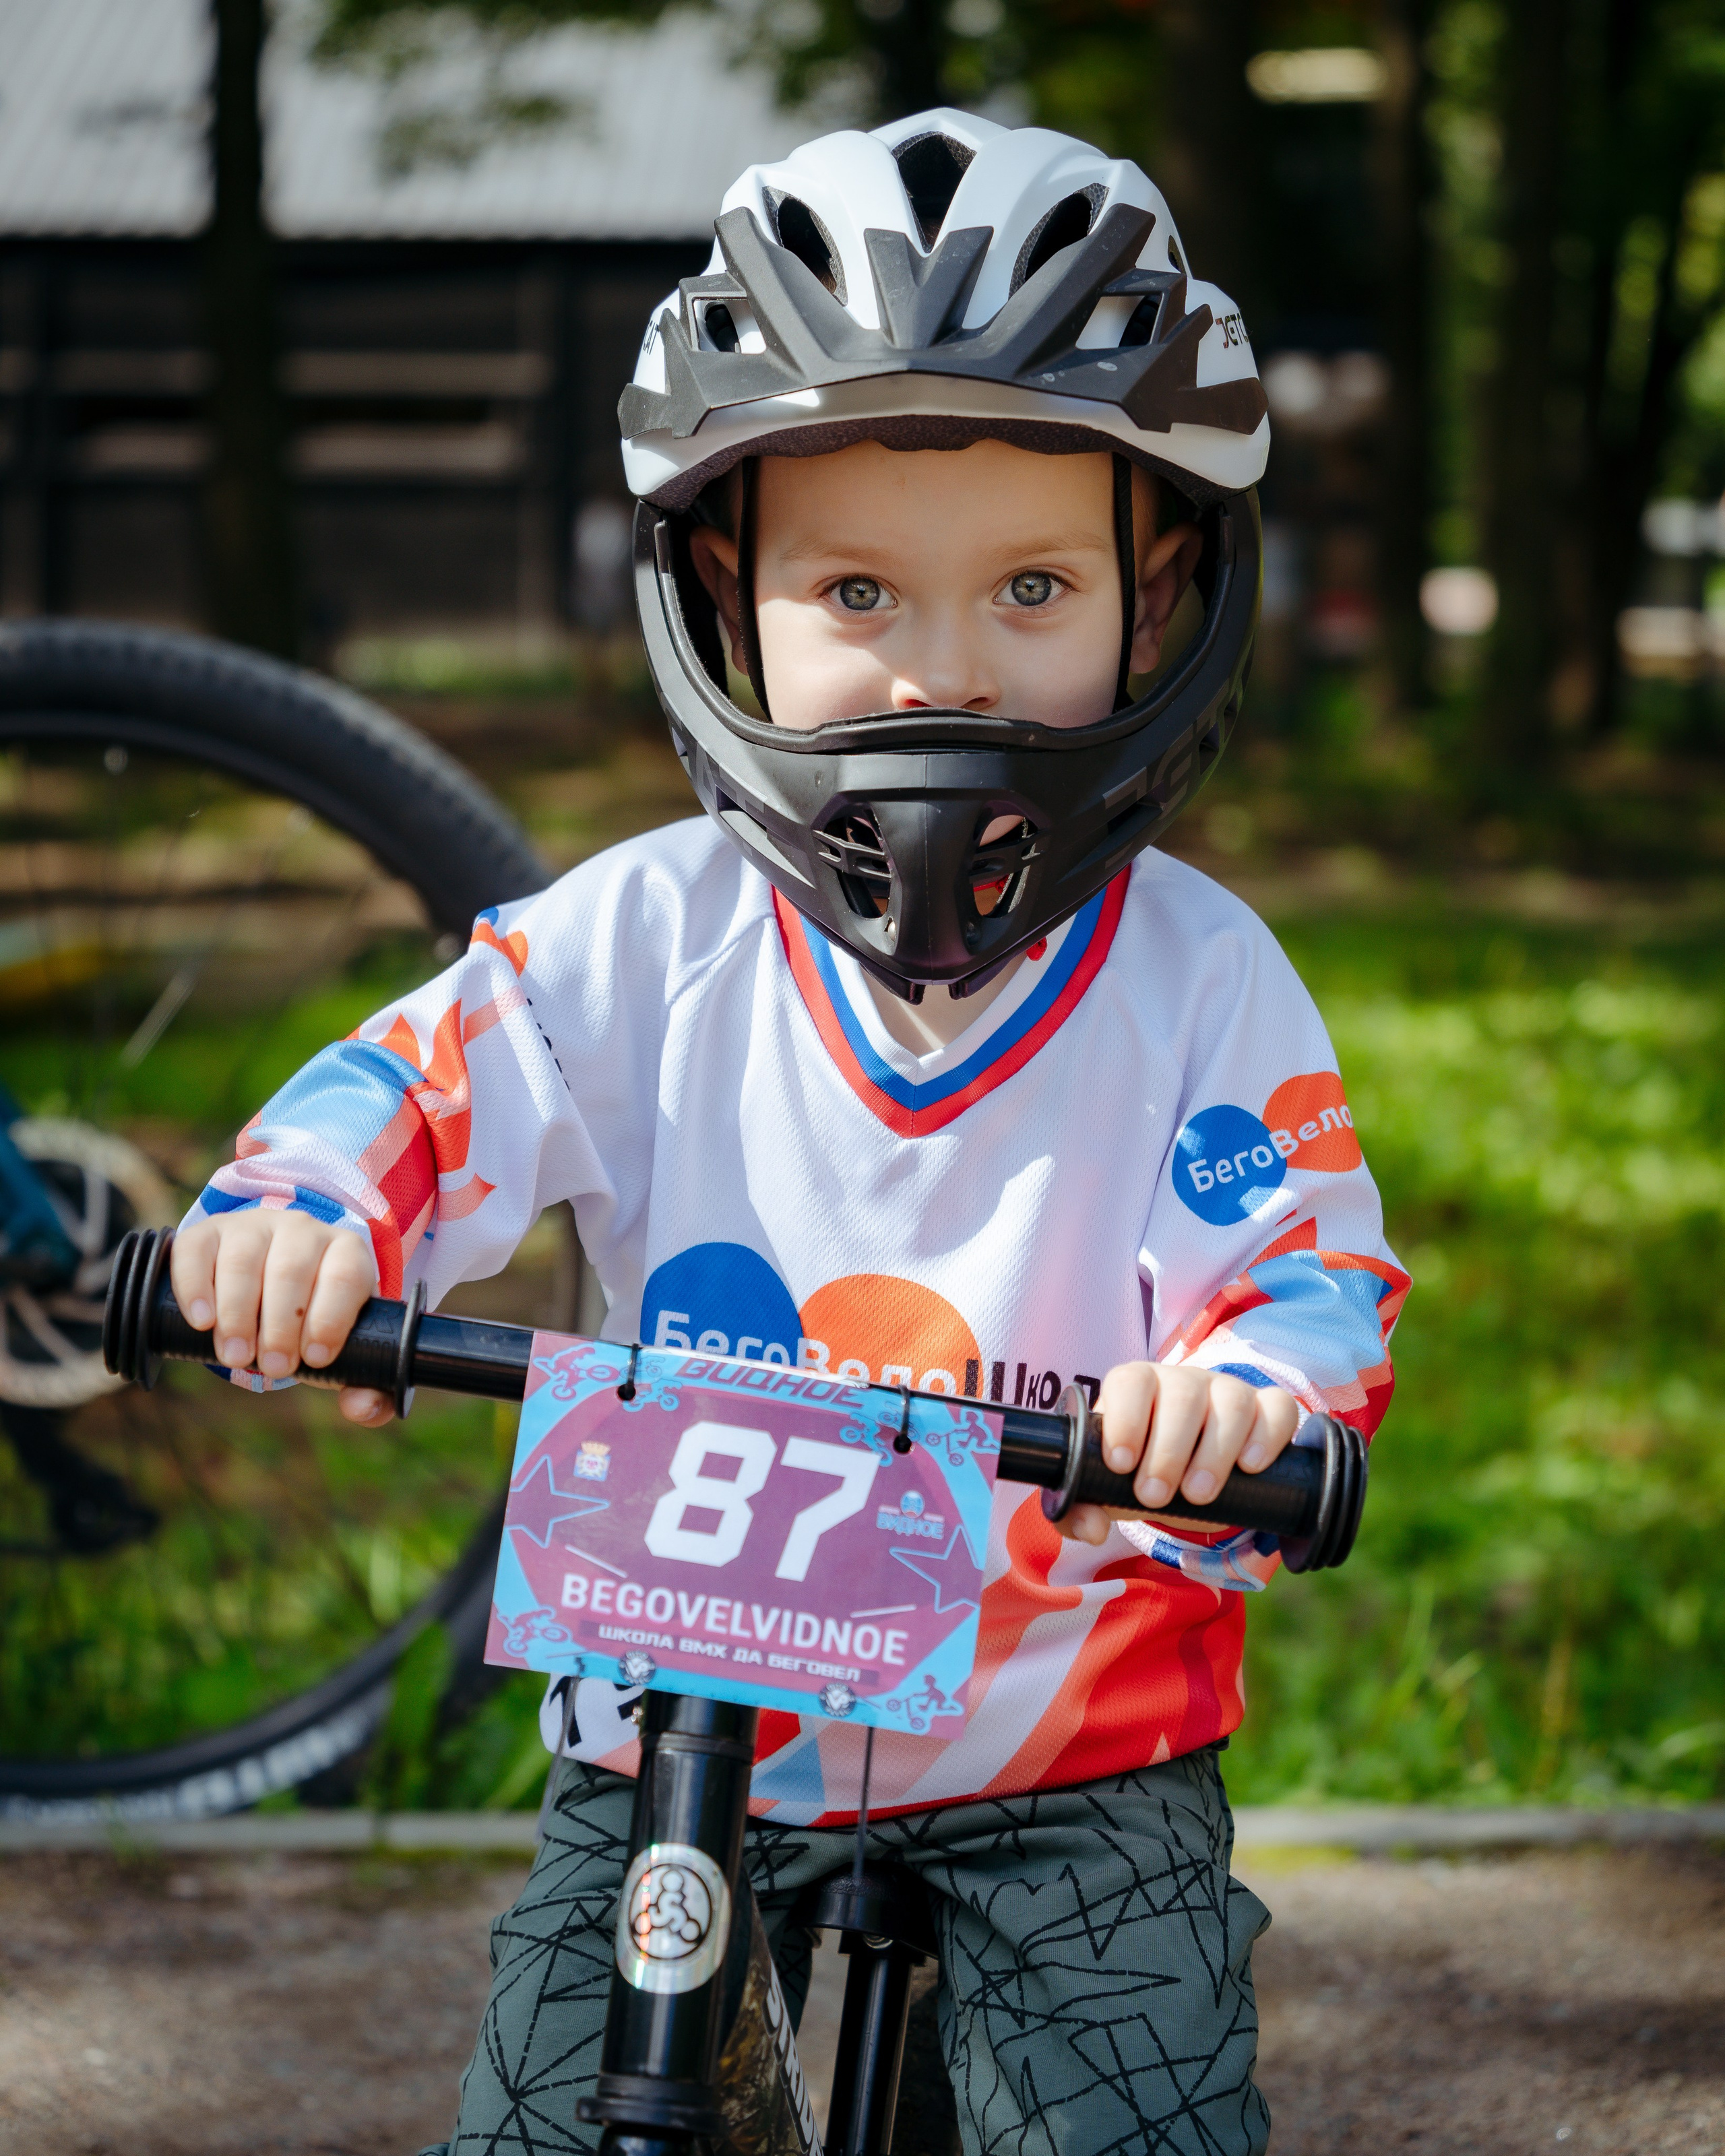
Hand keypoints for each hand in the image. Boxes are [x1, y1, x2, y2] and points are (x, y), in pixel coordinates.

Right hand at [169, 1211, 392, 1425]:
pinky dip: (196, 1287)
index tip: (315, 1358)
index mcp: (346, 1253)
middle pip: (291, 1270)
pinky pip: (196, 1251)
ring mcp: (253, 1226)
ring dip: (237, 1314)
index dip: (330, 1318)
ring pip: (243, 1260)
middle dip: (281, 1325)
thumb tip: (361, 1409)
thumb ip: (365, 1387)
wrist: (273, 1287)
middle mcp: (303, 1230)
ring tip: (236, 1357)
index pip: (345, 1275)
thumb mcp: (345, 1351)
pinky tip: (201, 1323)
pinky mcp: (209, 1233)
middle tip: (274, 1368)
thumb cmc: (314, 1323)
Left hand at [1054, 1362, 1298, 1545]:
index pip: (1130, 1381)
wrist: (1186, 1475)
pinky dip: (1268, 1434)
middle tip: (1156, 1496)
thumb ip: (1083, 1510)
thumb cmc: (1141, 1472)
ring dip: (1215, 1451)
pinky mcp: (1267, 1409)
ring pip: (1230, 1401)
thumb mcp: (1107, 1491)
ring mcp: (1228, 1391)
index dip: (1124, 1418)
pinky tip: (1251, 1467)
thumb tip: (1090, 1529)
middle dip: (1167, 1450)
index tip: (1120, 1464)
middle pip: (1181, 1395)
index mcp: (1137, 1387)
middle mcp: (1183, 1382)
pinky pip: (1278, 1408)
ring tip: (1199, 1496)